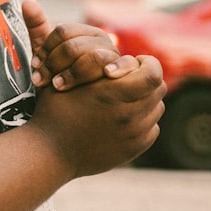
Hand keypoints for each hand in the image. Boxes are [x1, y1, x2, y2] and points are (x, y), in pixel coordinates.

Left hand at [22, 0, 126, 90]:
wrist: (73, 115)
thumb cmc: (59, 84)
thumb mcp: (45, 59)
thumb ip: (37, 30)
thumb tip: (28, 1)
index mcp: (85, 34)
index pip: (64, 32)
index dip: (46, 48)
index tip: (35, 65)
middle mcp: (103, 43)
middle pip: (76, 45)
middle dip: (55, 63)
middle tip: (40, 81)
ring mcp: (117, 59)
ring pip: (95, 56)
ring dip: (74, 72)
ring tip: (58, 86)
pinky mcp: (130, 77)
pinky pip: (124, 66)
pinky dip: (118, 67)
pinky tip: (107, 75)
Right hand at [29, 54, 165, 177]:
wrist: (51, 152)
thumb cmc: (55, 110)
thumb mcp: (69, 80)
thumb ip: (96, 66)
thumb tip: (124, 58)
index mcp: (113, 94)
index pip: (153, 73)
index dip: (147, 63)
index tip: (135, 61)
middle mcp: (129, 116)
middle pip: (159, 89)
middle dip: (146, 79)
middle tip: (128, 78)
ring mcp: (134, 135)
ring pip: (156, 108)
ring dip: (145, 99)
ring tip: (123, 98)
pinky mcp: (135, 149)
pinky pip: (151, 127)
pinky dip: (141, 120)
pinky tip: (121, 118)